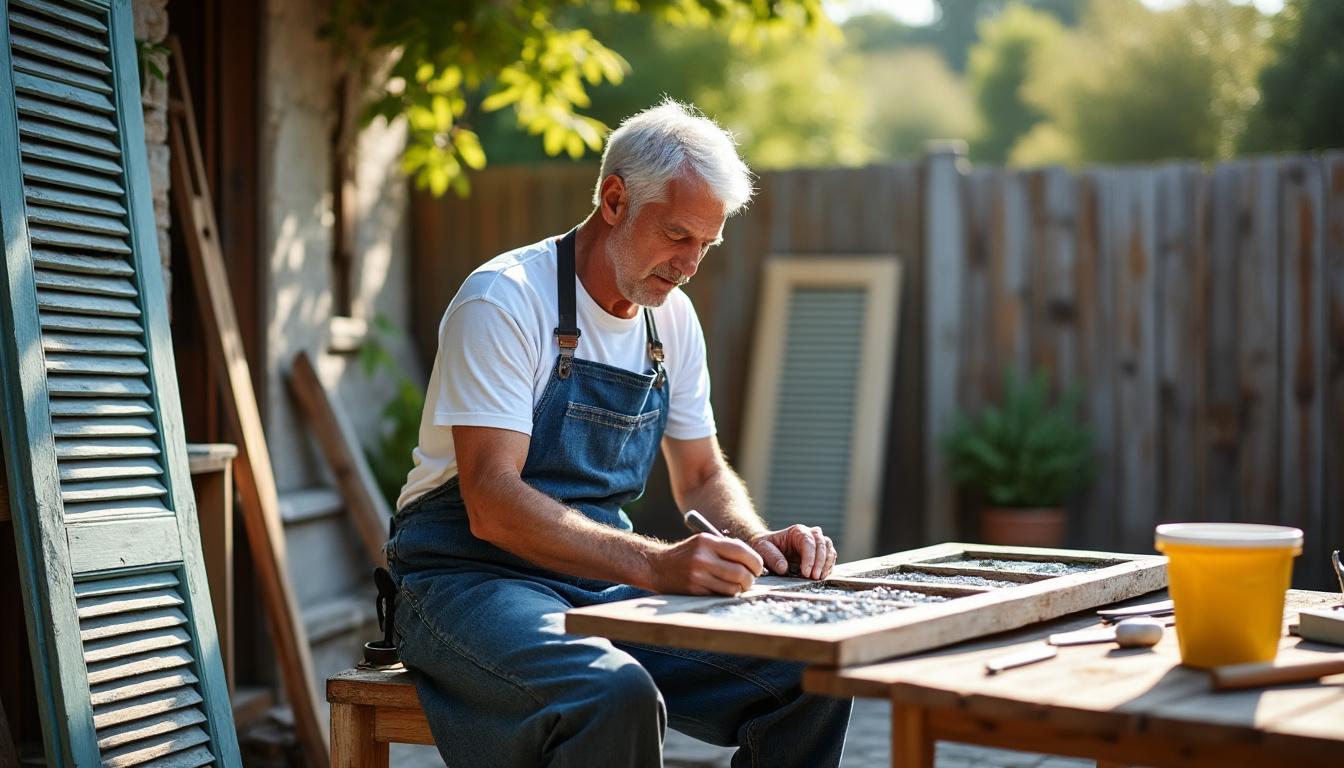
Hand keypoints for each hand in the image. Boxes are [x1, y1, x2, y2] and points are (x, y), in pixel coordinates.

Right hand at [649, 534, 763, 595]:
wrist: (657, 566)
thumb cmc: (687, 554)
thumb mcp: (703, 543)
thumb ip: (726, 548)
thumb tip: (754, 562)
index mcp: (707, 542)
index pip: (741, 551)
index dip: (755, 561)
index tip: (758, 568)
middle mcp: (702, 558)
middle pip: (740, 572)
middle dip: (750, 579)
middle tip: (749, 580)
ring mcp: (697, 576)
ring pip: (733, 588)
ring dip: (740, 589)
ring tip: (737, 586)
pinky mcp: (694, 590)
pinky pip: (720, 595)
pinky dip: (727, 594)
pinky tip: (724, 589)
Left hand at [749, 524, 835, 579]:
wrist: (768, 549)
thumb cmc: (765, 547)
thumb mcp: (763, 550)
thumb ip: (772, 558)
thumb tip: (784, 568)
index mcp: (797, 531)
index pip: (808, 541)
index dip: (810, 557)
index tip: (805, 573)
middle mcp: (810, 534)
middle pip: (822, 544)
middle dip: (820, 562)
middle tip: (814, 577)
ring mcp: (817, 543)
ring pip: (829, 549)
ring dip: (826, 564)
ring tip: (818, 578)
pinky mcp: (820, 553)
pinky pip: (830, 557)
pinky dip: (828, 567)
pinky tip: (822, 576)